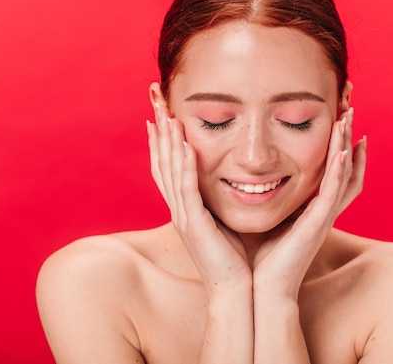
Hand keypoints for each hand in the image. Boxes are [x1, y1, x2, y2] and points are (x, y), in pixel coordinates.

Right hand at [147, 102, 251, 295]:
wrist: (237, 291)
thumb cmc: (235, 258)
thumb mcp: (223, 221)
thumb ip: (219, 201)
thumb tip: (228, 181)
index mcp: (185, 208)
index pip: (167, 167)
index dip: (161, 141)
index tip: (159, 115)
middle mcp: (179, 209)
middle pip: (162, 162)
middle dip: (160, 131)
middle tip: (155, 102)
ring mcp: (184, 217)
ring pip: (171, 172)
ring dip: (169, 142)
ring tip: (167, 115)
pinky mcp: (195, 226)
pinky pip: (188, 191)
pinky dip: (185, 167)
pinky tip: (186, 146)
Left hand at [252, 108, 367, 298]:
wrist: (259, 288)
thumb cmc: (259, 257)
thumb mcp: (266, 219)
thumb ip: (268, 200)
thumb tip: (249, 179)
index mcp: (311, 210)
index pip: (335, 175)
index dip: (343, 151)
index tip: (342, 126)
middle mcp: (322, 212)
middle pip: (346, 169)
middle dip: (348, 139)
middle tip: (350, 111)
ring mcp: (323, 217)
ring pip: (343, 175)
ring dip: (346, 145)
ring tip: (348, 119)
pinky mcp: (318, 224)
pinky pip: (333, 193)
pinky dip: (340, 170)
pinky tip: (342, 150)